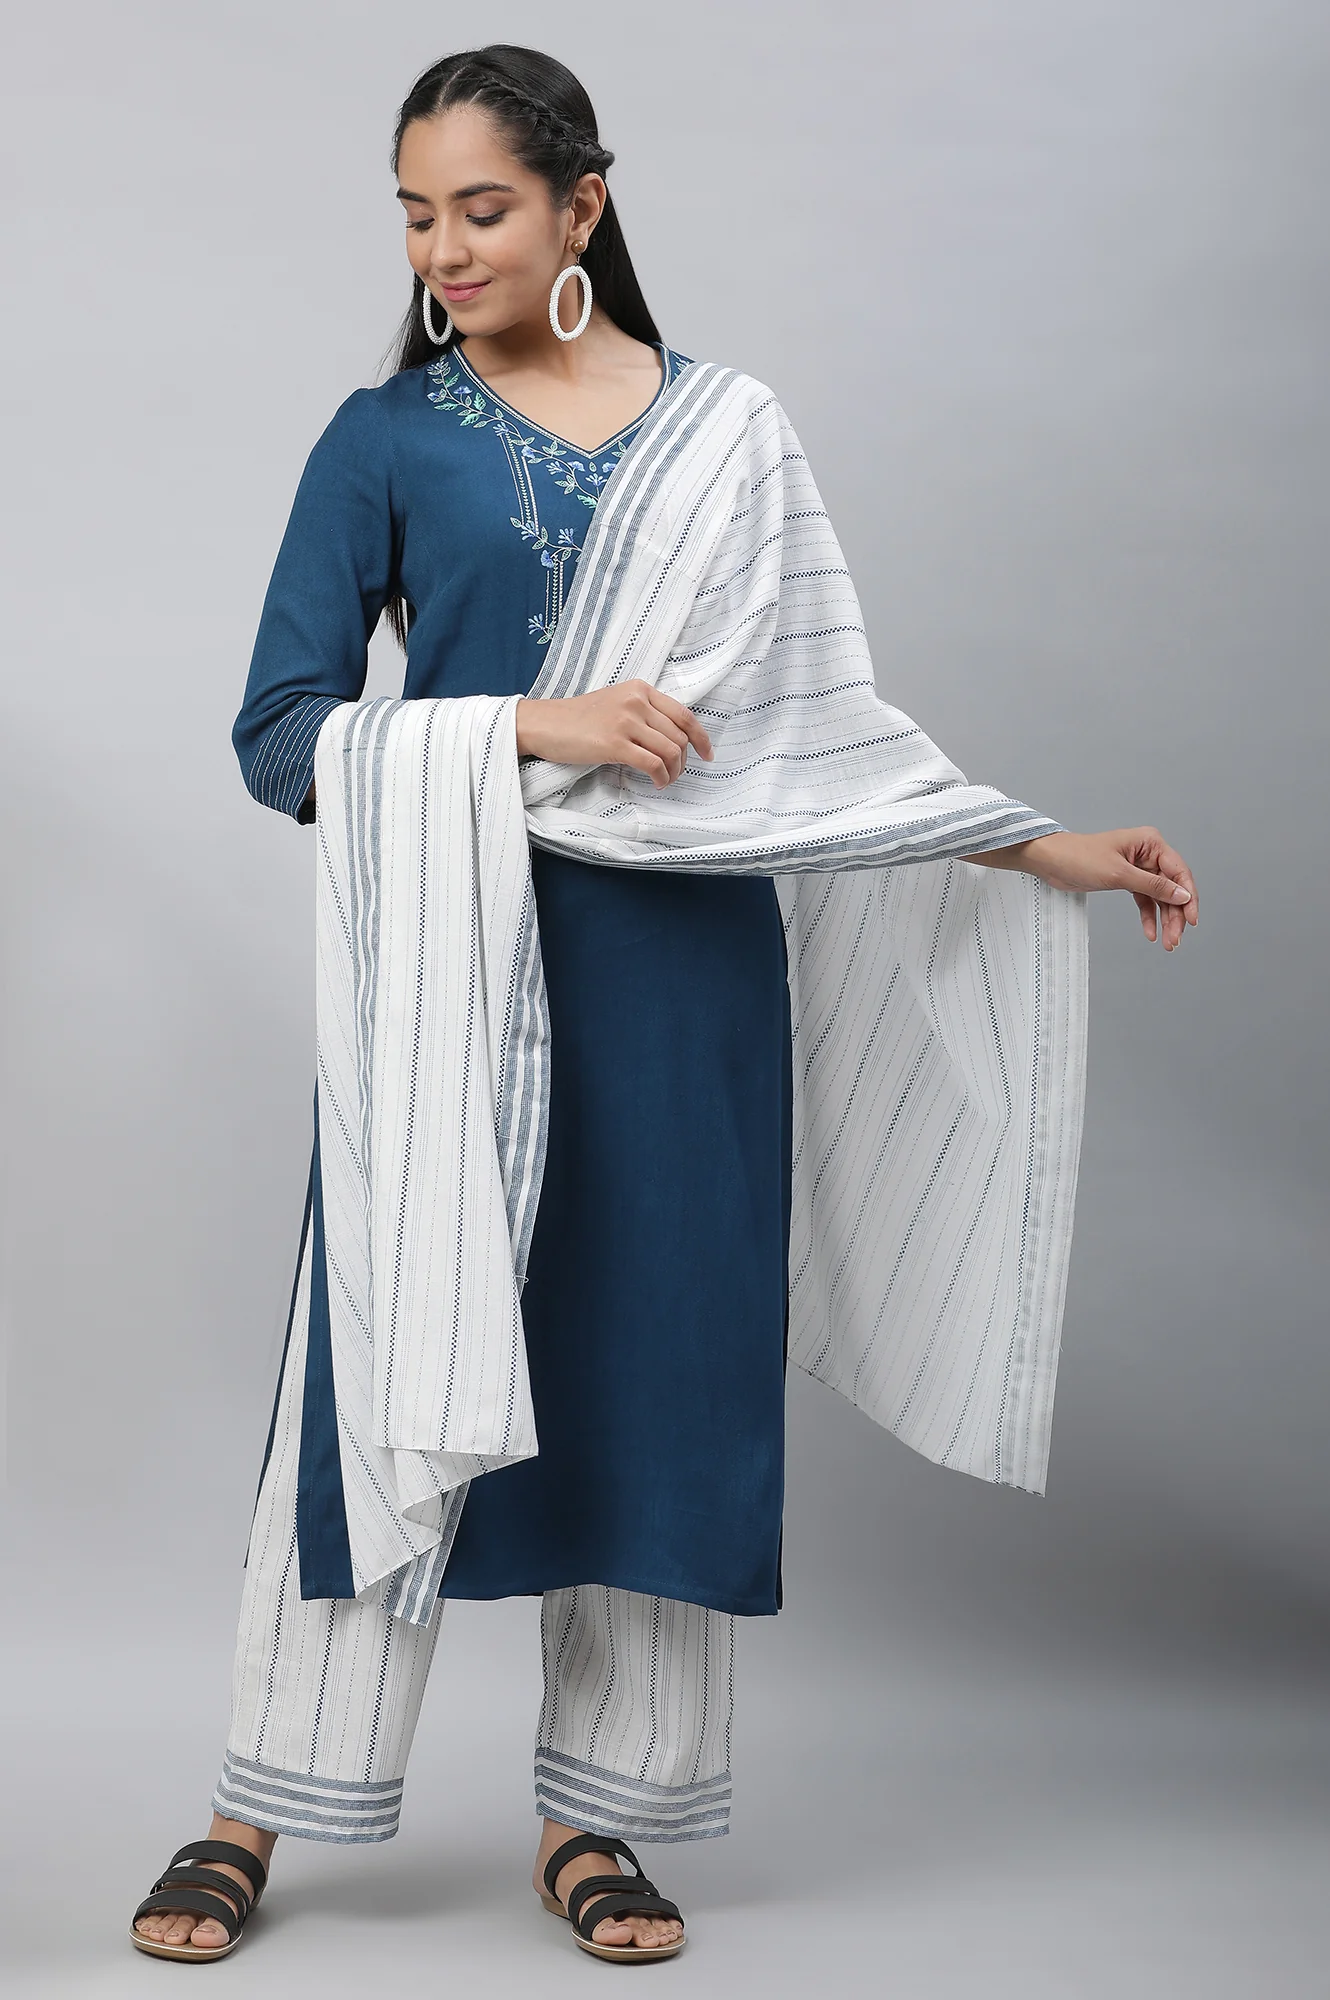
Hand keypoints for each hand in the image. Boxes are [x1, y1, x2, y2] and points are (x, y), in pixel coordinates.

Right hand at [514, 681, 712, 786]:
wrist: (544, 724)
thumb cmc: (577, 718)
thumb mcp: (615, 702)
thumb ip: (642, 711)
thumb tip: (670, 737)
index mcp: (640, 689)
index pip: (683, 714)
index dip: (701, 737)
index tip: (706, 753)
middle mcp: (636, 701)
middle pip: (679, 735)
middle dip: (684, 760)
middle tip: (676, 774)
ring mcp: (626, 721)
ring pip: (670, 750)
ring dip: (674, 771)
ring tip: (665, 780)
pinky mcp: (615, 743)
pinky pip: (653, 763)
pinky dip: (661, 777)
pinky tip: (656, 783)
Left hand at [969, 827, 1198, 949]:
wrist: (1051, 862)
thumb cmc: (1080, 858)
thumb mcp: (1119, 874)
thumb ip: (1153, 886)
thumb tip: (1182, 895)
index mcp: (1150, 842)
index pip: (1179, 871)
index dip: (1188, 896)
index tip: (1191, 920)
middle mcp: (1148, 853)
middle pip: (1172, 886)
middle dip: (1176, 914)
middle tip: (1176, 938)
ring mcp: (1138, 867)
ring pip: (1159, 897)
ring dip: (1164, 919)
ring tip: (1168, 942)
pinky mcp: (1126, 880)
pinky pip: (1144, 900)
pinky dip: (1148, 917)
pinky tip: (1151, 934)